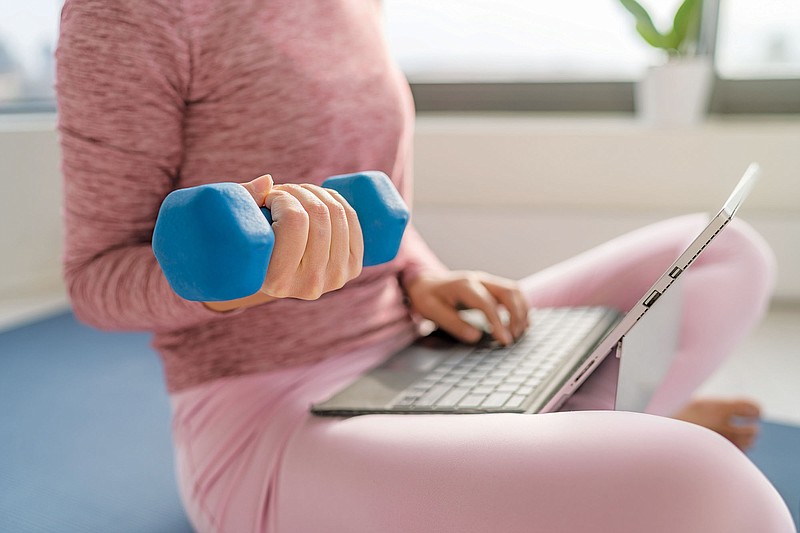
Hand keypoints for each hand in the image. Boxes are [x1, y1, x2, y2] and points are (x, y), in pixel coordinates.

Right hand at [204, 174, 363, 310]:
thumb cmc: (247, 247)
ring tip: (297, 194)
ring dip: (317, 191)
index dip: (283, 197)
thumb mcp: (238, 228)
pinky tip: (320, 197)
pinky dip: (337, 199)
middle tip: (283, 192)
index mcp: (278, 282)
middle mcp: (310, 285)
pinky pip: (352, 220)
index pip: (294, 221)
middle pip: (318, 215)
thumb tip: (268, 181)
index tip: (269, 197)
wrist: (271, 276)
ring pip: (337, 214)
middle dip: (299, 190)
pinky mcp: (352, 268)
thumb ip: (243, 200)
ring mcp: (336, 278)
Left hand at [404, 270, 528, 345]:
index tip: (505, 341)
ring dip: (522, 310)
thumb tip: (476, 336)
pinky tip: (521, 322)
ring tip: (520, 332)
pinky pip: (512, 292)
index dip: (498, 323)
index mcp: (464, 285)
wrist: (425, 283)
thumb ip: (454, 324)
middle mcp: (479, 279)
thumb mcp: (432, 312)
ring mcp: (487, 280)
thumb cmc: (428, 298)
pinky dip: (521, 306)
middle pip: (507, 292)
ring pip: (514, 290)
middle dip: (516, 316)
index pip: (487, 303)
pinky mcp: (491, 286)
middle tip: (513, 337)